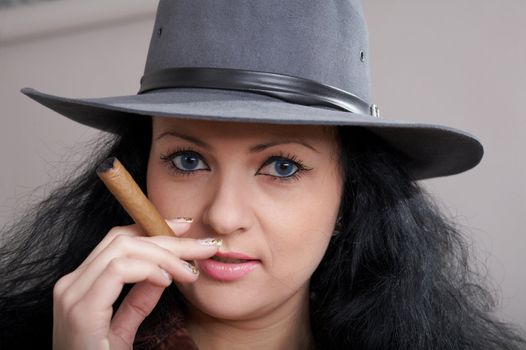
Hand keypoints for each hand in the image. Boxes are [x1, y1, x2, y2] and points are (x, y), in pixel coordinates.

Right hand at [52, 220, 218, 349]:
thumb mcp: (122, 329)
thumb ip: (138, 301)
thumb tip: (163, 273)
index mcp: (80, 286)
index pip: (117, 240)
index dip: (153, 229)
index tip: (185, 229)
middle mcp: (71, 284)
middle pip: (123, 239)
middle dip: (167, 239)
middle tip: (202, 247)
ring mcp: (72, 295)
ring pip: (122, 248)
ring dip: (164, 254)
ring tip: (189, 271)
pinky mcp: (81, 310)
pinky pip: (118, 271)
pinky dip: (148, 270)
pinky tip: (167, 280)